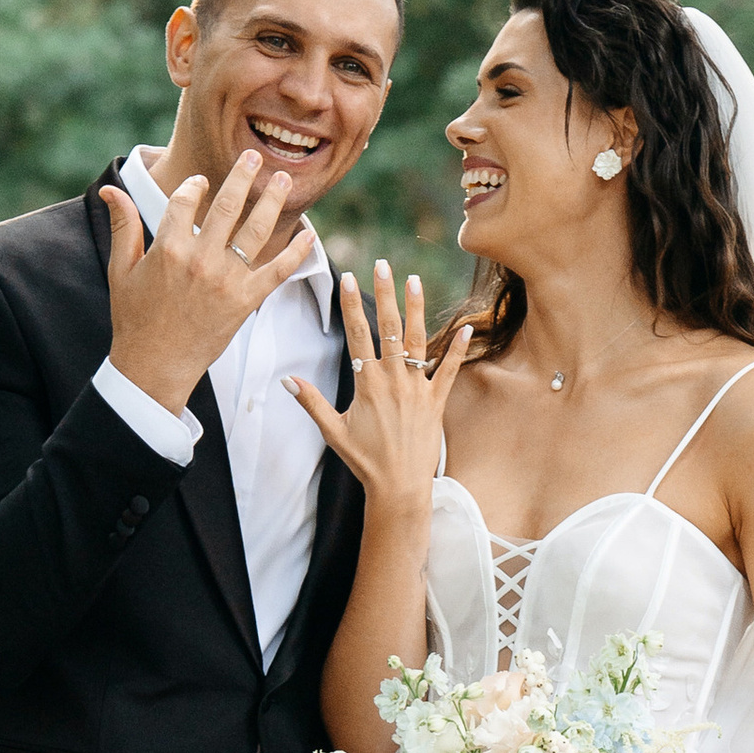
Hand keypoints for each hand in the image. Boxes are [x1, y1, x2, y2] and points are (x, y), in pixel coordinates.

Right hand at [103, 153, 316, 412]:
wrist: (155, 365)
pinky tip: (310, 235)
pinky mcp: (246, 301)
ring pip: (255, 230)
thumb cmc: (135, 318)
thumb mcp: (121, 269)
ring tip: (282, 178)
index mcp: (168, 248)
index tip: (201, 182)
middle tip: (254, 155)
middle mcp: (200, 259)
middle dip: (242, 176)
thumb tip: (112, 189)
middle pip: (226, 206)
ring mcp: (226, 280)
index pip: (186, 201)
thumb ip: (123, 226)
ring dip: (271, 201)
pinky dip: (296, 252)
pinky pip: (277, 271)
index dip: (194, 186)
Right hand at [288, 259, 470, 506]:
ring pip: (417, 341)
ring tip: (415, 281)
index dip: (351, 304)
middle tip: (382, 265)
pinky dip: (457, 349)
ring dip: (416, 309)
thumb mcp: (333, 431)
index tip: (348, 278)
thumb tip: (287, 379)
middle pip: (388, 328)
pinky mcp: (437, 402)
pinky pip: (449, 371)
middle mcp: (393, 381)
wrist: (399, 487)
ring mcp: (417, 389)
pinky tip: (466, 327)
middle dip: (384, 294)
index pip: (357, 335)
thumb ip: (312, 402)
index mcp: (367, 385)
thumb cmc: (364, 460)